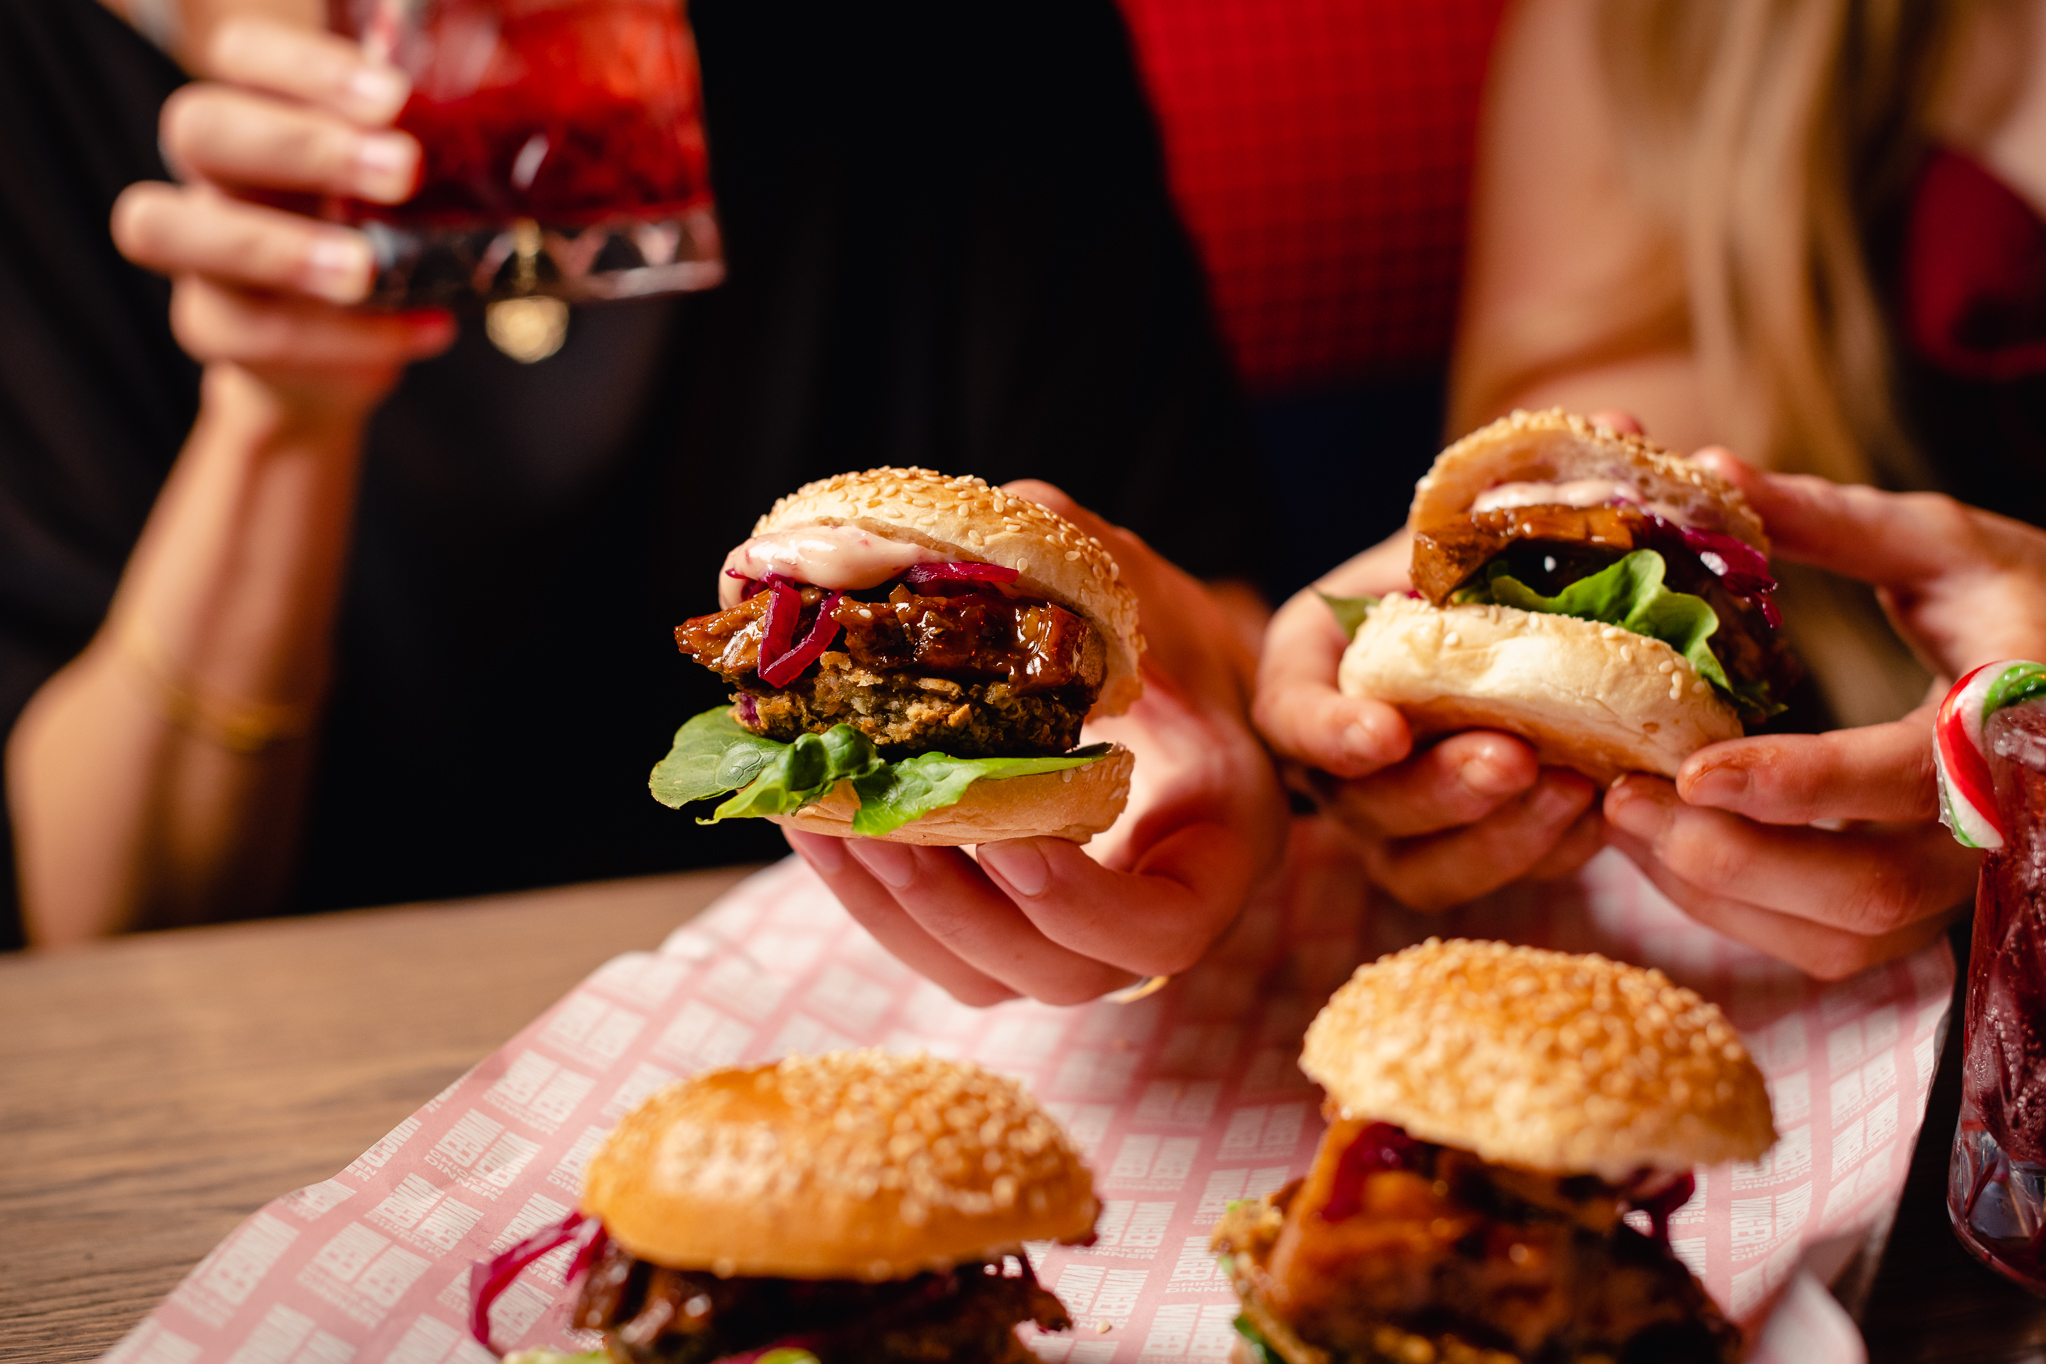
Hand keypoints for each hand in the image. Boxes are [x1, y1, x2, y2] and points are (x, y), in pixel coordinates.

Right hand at [110, 18, 452, 407]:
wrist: (337, 353)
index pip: (244, 54)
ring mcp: (202, 251)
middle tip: (402, 168)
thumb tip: (525, 95)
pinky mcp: (214, 327)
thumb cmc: (380, 238)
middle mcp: (215, 172)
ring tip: (367, 271)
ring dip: (279, 248)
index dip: (304, 65)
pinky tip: (426, 328)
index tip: (394, 95)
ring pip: (170, 227)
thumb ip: (435, 142)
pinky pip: (255, 331)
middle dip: (300, 145)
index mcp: (261, 111)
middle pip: (200, 127)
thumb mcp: (410, 186)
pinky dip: (345, 338)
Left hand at [783, 483, 1289, 1005]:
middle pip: (1060, 973)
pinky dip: (870, 895)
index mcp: (1220, 849)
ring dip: (894, 909)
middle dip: (959, 909)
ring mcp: (1074, 937)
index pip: (1171, 929)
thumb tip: (993, 526)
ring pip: (982, 974)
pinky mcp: (1002, 928)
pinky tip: (813, 819)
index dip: (1088, 907)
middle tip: (883, 823)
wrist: (1156, 684)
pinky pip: (935, 943)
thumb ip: (1082, 560)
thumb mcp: (1146, 590)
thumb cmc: (1165, 637)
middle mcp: (1152, 918)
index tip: (1017, 846)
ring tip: (823, 817)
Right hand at [1251, 531, 1602, 910]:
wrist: (1514, 619)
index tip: (1387, 731)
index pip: (1290, 716)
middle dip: (1439, 789)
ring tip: (1576, 790)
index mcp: (1310, 670)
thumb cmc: (1471, 562)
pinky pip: (1496, 877)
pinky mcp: (1464, 854)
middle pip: (1362, 806)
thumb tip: (1565, 470)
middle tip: (1513, 758)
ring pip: (1422, 870)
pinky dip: (1552, 852)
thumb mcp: (1463, 525)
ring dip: (1498, 841)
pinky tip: (1604, 811)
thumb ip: (1488, 517)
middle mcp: (1337, 762)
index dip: (1331, 733)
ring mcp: (1397, 822)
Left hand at [1602, 450, 2035, 977]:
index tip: (1695, 768)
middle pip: (1863, 891)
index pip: (1910, 778)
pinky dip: (1731, 912)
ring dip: (1712, 892)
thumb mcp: (1945, 546)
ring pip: (1836, 939)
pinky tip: (1663, 848)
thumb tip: (1711, 473)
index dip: (1802, 784)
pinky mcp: (1923, 918)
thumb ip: (1831, 521)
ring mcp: (1962, 888)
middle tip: (1621, 797)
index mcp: (2014, 724)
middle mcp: (2000, 830)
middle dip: (1726, 856)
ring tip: (1623, 817)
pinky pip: (1823, 950)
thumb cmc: (2027, 606)